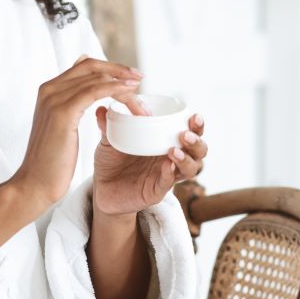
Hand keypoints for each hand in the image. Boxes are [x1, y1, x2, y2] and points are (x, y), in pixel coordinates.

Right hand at [11, 55, 150, 210]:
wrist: (35, 182)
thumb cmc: (51, 160)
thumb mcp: (60, 126)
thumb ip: (70, 105)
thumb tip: (84, 89)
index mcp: (49, 91)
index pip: (83, 66)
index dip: (109, 68)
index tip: (129, 77)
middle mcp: (49, 89)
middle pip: (90, 66)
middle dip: (118, 69)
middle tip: (140, 77)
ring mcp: (54, 99)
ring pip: (96, 79)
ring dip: (122, 84)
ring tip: (139, 93)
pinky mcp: (63, 112)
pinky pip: (95, 91)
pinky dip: (114, 89)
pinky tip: (129, 93)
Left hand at [92, 108, 207, 215]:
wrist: (101, 189)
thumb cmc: (111, 161)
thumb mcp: (109, 140)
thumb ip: (107, 125)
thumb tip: (101, 107)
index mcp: (166, 142)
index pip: (191, 132)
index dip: (197, 125)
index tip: (194, 116)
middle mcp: (172, 158)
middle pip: (199, 151)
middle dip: (197, 142)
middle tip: (185, 134)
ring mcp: (166, 176)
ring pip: (191, 169)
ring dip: (186, 159)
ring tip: (174, 150)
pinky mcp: (157, 191)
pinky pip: (168, 183)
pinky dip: (169, 173)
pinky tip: (167, 165)